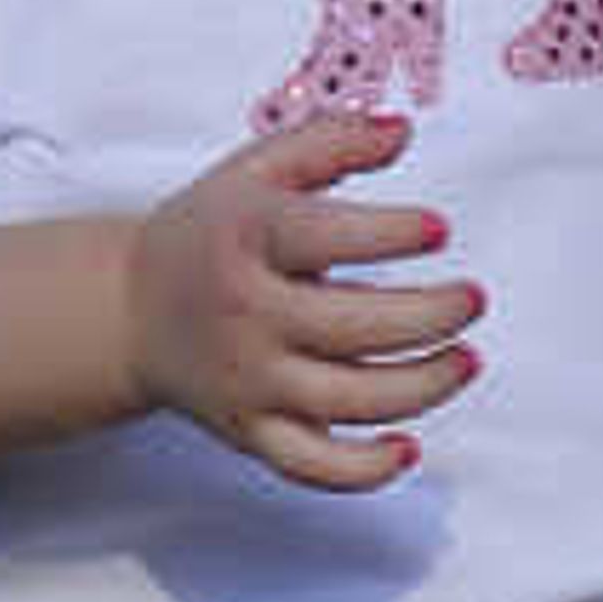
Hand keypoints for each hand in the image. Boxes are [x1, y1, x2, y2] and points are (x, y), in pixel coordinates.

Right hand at [120, 113, 477, 487]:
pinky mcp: (252, 431)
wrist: (129, 311)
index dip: (390, 235)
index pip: (324, 238)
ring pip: (347, 400)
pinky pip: (311, 467)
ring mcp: (249, 381)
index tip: (439, 229)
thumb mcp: (258, 169)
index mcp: (247, 240)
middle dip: (429, 317)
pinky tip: (409, 447)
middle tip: (473, 299)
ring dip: (422, 386)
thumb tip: (403, 131)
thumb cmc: (212, 232)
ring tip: (465, 359)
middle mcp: (246, 315)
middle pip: (352, 328)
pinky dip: (364, 471)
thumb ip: (331, 139)